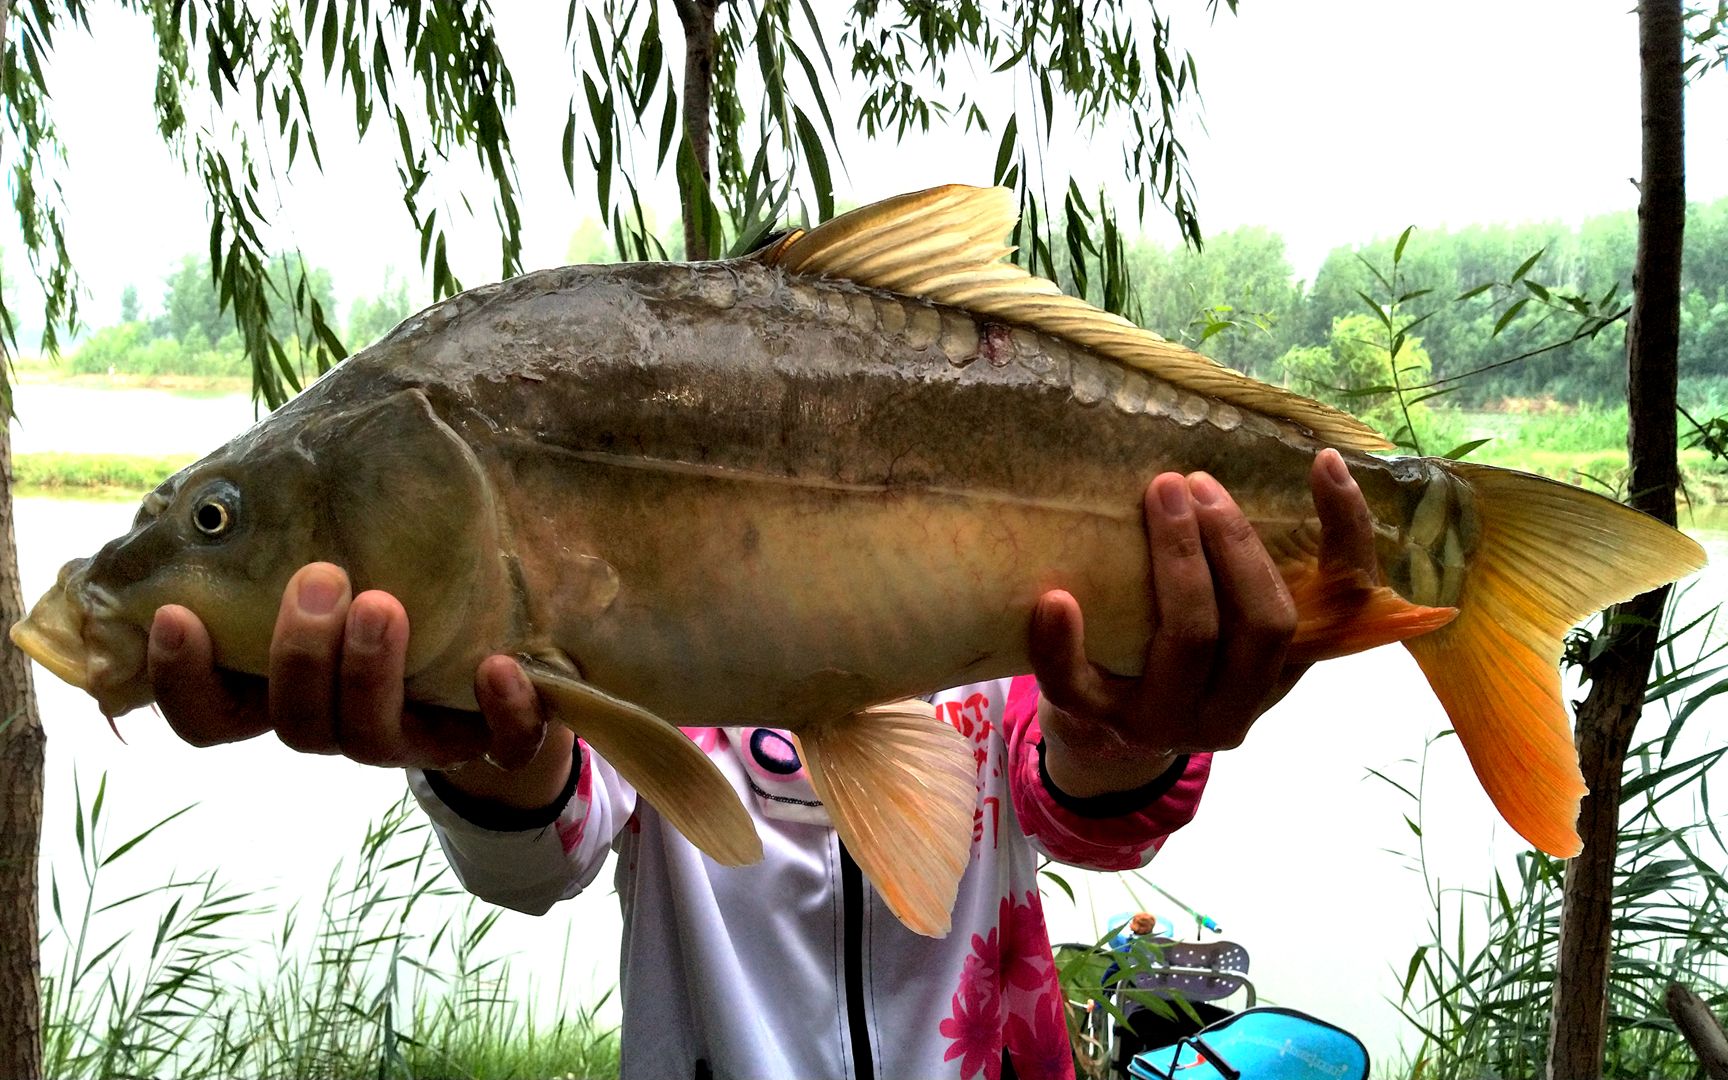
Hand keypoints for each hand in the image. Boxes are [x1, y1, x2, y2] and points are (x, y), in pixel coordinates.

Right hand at [147, 563, 574, 809]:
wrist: (507, 651)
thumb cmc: (401, 590)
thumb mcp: (346, 560)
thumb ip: (295, 532)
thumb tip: (242, 467)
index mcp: (293, 689)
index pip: (213, 716)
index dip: (183, 680)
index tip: (176, 614)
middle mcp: (344, 722)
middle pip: (296, 724)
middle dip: (298, 655)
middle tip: (318, 580)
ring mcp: (416, 738)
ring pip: (374, 738)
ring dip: (370, 672)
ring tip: (382, 604)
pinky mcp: (491, 740)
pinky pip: (500, 747)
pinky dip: (501, 713)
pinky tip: (498, 666)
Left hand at [1029, 448, 1375, 797]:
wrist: (1100, 737)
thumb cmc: (1174, 660)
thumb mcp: (1226, 625)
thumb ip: (1250, 572)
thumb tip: (1278, 468)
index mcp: (1280, 676)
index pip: (1344, 607)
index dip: (1347, 534)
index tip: (1322, 463)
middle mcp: (1235, 710)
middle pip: (1261, 624)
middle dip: (1232, 542)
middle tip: (1194, 480)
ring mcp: (1168, 721)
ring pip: (1189, 640)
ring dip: (1177, 559)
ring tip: (1158, 494)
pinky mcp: (1100, 724)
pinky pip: (1078, 685)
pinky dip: (1062, 642)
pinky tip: (1054, 599)